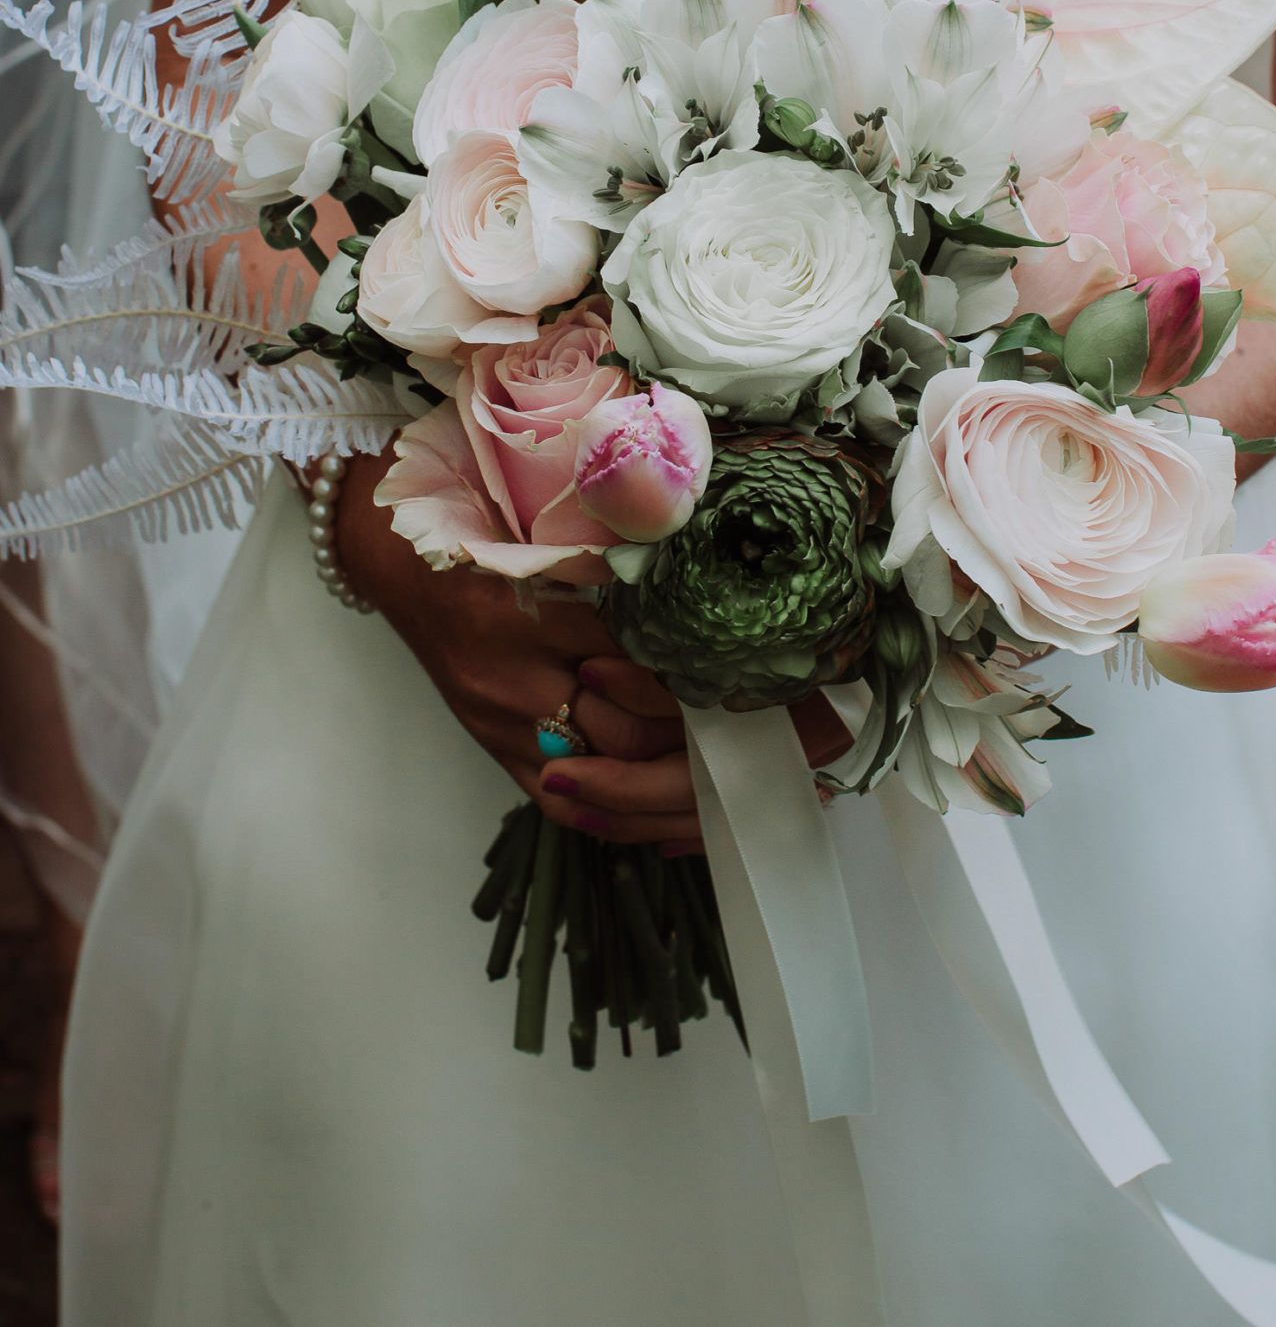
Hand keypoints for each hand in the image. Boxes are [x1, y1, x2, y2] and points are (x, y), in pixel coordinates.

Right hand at [335, 453, 850, 850]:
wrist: (396, 555)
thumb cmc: (479, 529)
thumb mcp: (557, 532)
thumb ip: (631, 568)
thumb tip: (719, 614)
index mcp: (532, 614)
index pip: (648, 669)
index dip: (725, 683)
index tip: (794, 688)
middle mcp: (515, 682)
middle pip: (637, 735)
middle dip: (720, 740)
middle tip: (800, 739)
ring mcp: (503, 725)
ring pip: (610, 781)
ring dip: (685, 785)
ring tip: (756, 780)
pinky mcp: (497, 749)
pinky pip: (572, 807)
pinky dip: (630, 815)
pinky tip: (679, 823)